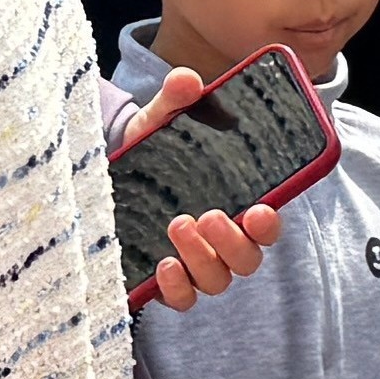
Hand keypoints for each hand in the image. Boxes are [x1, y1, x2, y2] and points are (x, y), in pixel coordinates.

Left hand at [108, 66, 292, 310]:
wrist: (110, 179)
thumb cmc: (152, 157)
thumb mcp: (160, 125)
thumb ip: (175, 102)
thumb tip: (186, 79)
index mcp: (235, 206)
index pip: (266, 226)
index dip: (269, 225)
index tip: (261, 210)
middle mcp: (222, 244)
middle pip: (247, 260)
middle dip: (232, 242)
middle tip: (209, 214)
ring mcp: (196, 267)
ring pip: (218, 280)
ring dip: (202, 258)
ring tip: (176, 225)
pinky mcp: (167, 284)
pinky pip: (183, 299)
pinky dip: (177, 288)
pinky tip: (161, 265)